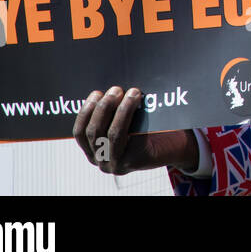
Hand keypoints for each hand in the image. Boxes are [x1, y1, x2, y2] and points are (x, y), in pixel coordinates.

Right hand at [73, 86, 198, 175]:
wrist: (171, 148)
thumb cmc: (144, 131)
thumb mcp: (122, 124)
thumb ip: (111, 112)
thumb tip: (108, 87)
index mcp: (93, 152)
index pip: (79, 133)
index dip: (85, 111)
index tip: (96, 93)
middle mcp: (102, 161)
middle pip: (94, 132)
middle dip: (104, 107)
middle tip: (116, 89)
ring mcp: (117, 164)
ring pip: (113, 134)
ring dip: (122, 109)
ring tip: (132, 93)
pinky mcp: (135, 162)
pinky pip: (133, 137)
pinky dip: (136, 119)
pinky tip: (142, 105)